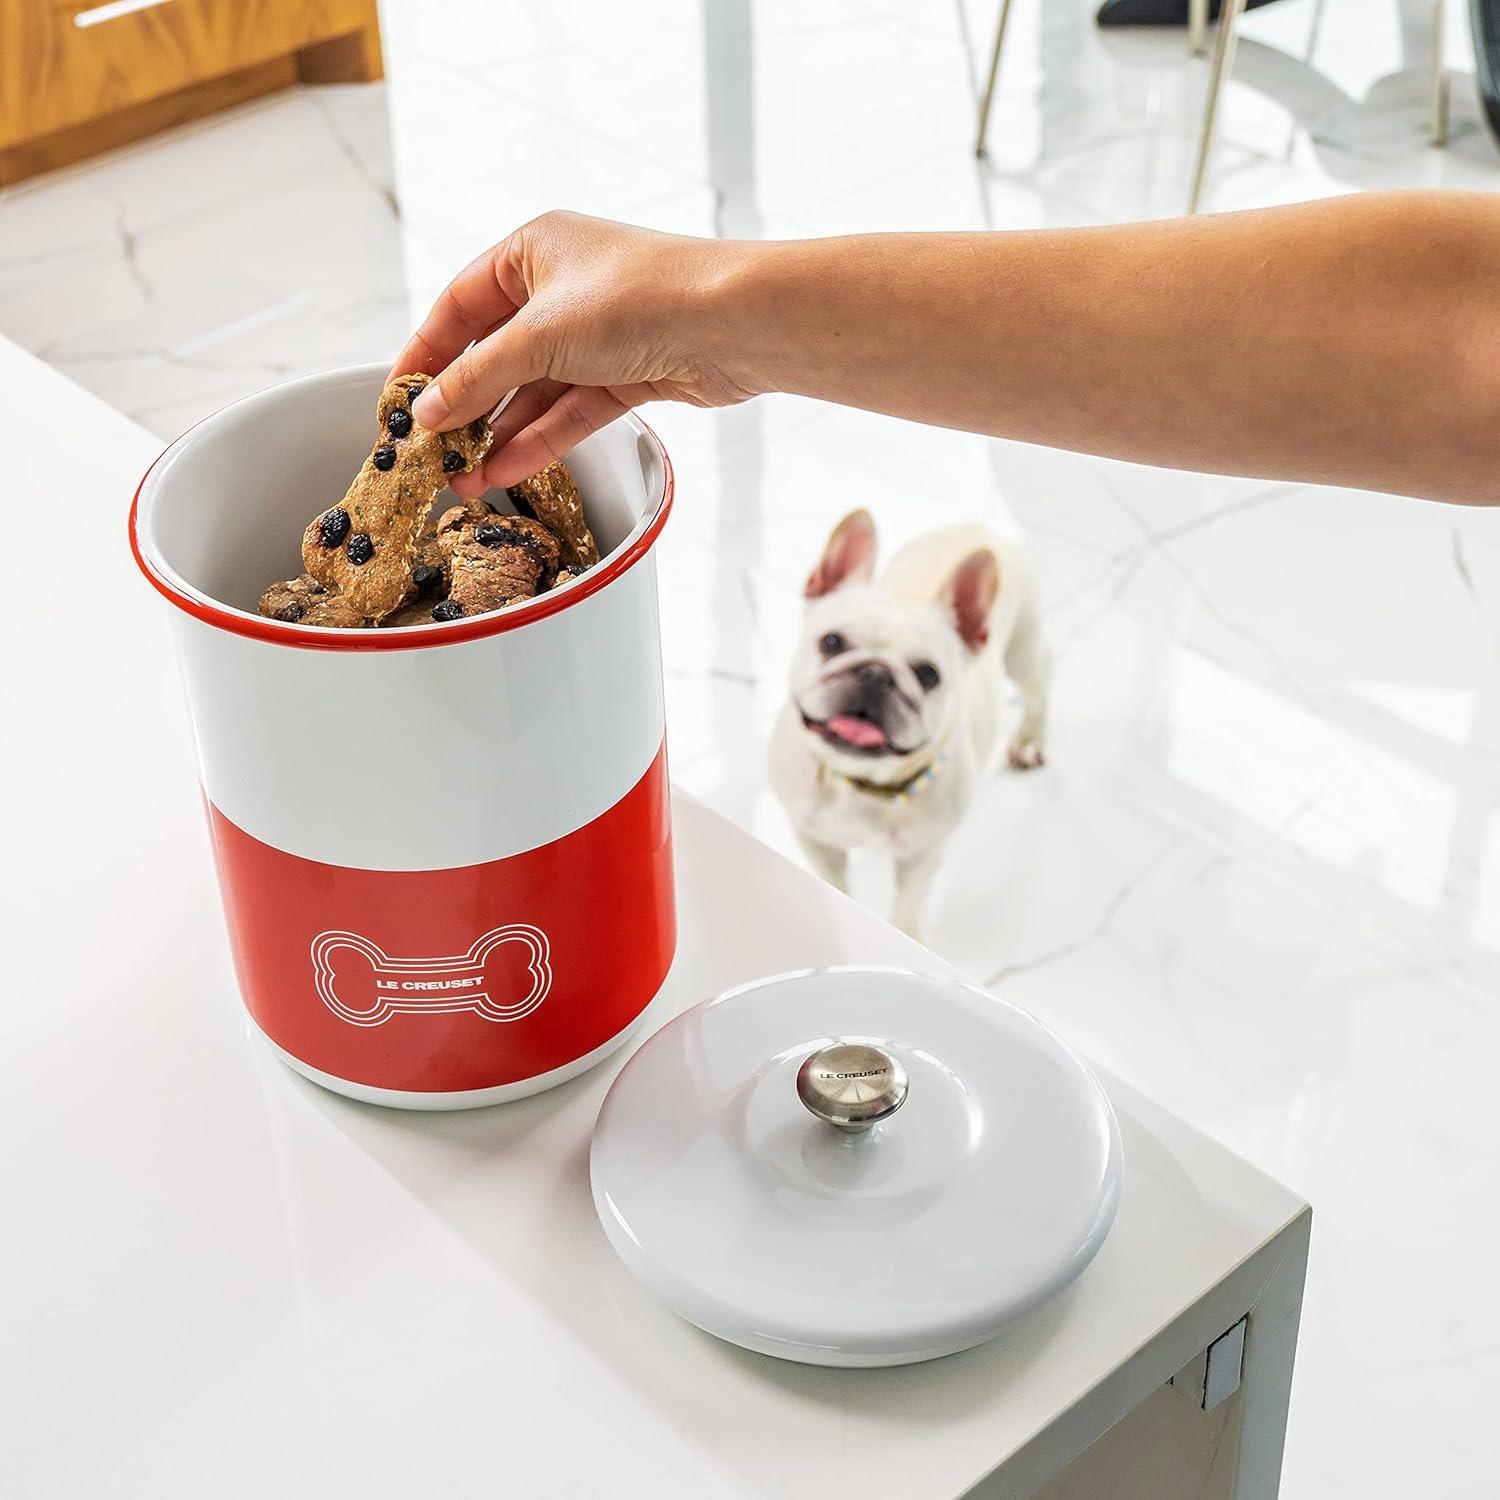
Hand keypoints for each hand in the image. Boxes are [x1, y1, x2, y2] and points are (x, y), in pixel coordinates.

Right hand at [392, 212, 755, 493]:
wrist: (734, 323)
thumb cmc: (640, 298)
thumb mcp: (539, 336)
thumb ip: (477, 378)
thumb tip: (427, 411)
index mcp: (533, 250)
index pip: (459, 305)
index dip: (425, 353)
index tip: (398, 399)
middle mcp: (563, 287)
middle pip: (497, 354)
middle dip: (465, 407)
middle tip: (432, 451)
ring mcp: (598, 333)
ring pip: (535, 391)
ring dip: (500, 435)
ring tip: (464, 477)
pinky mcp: (629, 373)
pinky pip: (571, 411)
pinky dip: (540, 441)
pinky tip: (506, 471)